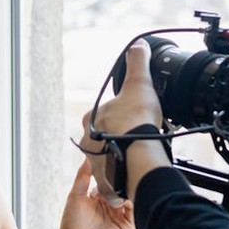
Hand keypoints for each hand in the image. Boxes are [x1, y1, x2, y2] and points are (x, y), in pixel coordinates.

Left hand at [56, 159, 133, 228]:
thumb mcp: (75, 195)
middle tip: (129, 163)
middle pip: (122, 186)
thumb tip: (88, 156)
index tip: (116, 155)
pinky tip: (130, 193)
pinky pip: (136, 210)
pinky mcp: (129, 225)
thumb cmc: (72, 223)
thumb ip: (83, 176)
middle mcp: (112, 203)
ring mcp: (121, 214)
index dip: (113, 169)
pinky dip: (135, 201)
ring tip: (129, 177)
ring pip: (131, 196)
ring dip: (131, 188)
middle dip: (125, 177)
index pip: (111, 178)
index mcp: (100, 196)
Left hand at [78, 41, 170, 204]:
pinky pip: (115, 183)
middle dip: (121, 140)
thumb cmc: (138, 121)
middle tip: (141, 139)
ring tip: (141, 159)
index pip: (105, 114)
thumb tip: (139, 45)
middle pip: (106, 139)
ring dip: (123, 161)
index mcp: (91, 119)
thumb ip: (138, 61)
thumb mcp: (139, 82)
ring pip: (110, 161)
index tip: (135, 118)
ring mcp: (95, 164)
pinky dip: (125, 181)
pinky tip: (137, 176)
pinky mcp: (106, 183)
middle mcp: (88, 142)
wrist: (140, 157)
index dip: (122, 115)